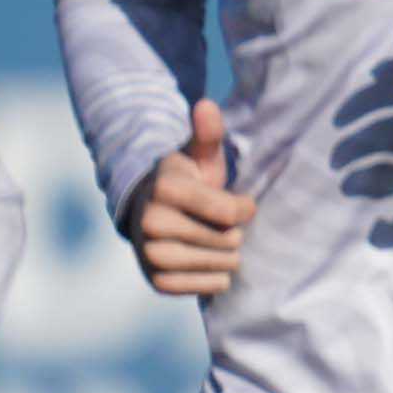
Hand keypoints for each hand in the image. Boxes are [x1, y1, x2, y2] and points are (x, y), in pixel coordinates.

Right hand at [127, 99, 253, 297]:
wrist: (149, 214)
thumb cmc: (187, 182)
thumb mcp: (199, 156)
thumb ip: (208, 133)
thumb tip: (206, 105)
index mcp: (165, 189)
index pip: (232, 211)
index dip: (243, 207)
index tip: (236, 201)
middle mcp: (152, 222)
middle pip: (229, 240)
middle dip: (232, 231)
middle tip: (214, 221)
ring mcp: (151, 255)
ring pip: (224, 264)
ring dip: (227, 254)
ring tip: (208, 238)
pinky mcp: (157, 282)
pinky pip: (211, 287)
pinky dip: (216, 277)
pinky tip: (203, 259)